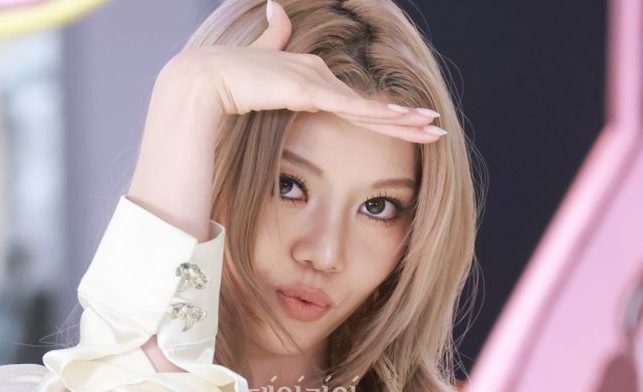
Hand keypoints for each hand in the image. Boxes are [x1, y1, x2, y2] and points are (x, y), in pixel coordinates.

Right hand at [163, 0, 444, 143]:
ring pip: (368, 108)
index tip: (407, 124)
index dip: (383, 114)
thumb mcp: (259, 59)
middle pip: (370, 105)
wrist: (206, 78)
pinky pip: (349, 106)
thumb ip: (272, 37)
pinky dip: (375, 113)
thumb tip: (274, 8)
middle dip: (406, 119)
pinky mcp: (308, 91)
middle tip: (435, 127)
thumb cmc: (228, 77)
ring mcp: (316, 84)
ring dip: (402, 121)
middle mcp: (320, 77)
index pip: (355, 103)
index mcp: (312, 78)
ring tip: (432, 127)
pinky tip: (401, 118)